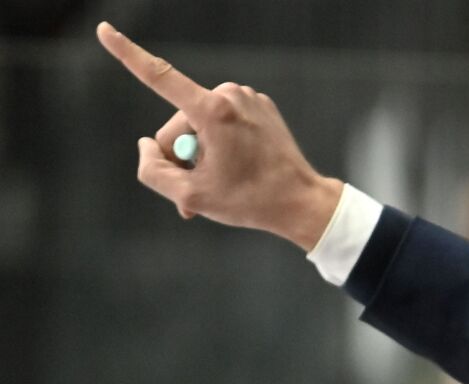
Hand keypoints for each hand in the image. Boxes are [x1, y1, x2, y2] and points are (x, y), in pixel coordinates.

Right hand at [95, 21, 342, 250]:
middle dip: (182, 155)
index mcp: (213, 111)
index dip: (127, 54)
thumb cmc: (249, 201)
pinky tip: (238, 168)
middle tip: (201, 188)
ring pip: (200, 125)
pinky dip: (222, 146)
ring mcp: (247, 98)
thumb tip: (146, 145)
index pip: (159, 77)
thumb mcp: (190, 196)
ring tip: (223, 181)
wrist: (301, 203)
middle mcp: (230, 95)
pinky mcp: (259, 106)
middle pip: (178, 124)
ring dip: (202, 154)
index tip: (104, 31)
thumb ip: (153, 170)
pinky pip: (223, 124)